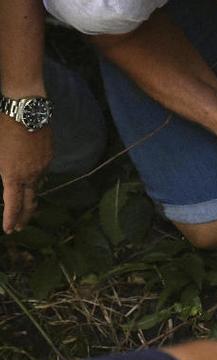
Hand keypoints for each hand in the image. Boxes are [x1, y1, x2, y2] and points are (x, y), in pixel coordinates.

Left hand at [0, 117, 51, 232]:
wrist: (25, 108)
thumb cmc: (2, 128)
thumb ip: (0, 171)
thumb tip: (3, 179)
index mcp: (13, 175)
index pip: (13, 204)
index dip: (11, 219)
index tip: (10, 230)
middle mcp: (31, 174)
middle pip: (30, 202)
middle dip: (25, 216)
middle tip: (20, 226)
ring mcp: (43, 165)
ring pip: (37, 185)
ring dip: (30, 195)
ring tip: (24, 202)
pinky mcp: (48, 155)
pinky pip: (42, 171)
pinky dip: (35, 178)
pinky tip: (31, 175)